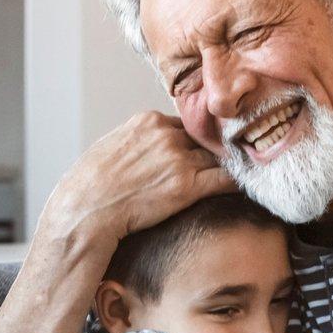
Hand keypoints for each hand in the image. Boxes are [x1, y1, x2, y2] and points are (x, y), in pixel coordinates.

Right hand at [36, 111, 236, 250]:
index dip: (195, 142)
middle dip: (215, 153)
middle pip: (204, 141)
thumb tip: (144, 150)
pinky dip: (237, 183)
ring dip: (228, 167)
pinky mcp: (187, 187)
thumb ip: (136, 142)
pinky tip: (247, 187)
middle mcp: (166, 136)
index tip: (204, 152)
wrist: (85, 210)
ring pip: (217, 159)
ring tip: (244, 174)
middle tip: (231, 162)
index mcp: (148, 121)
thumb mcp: (111, 148)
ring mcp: (178, 160)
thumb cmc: (89, 186)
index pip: (185, 125)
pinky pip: (224, 180)